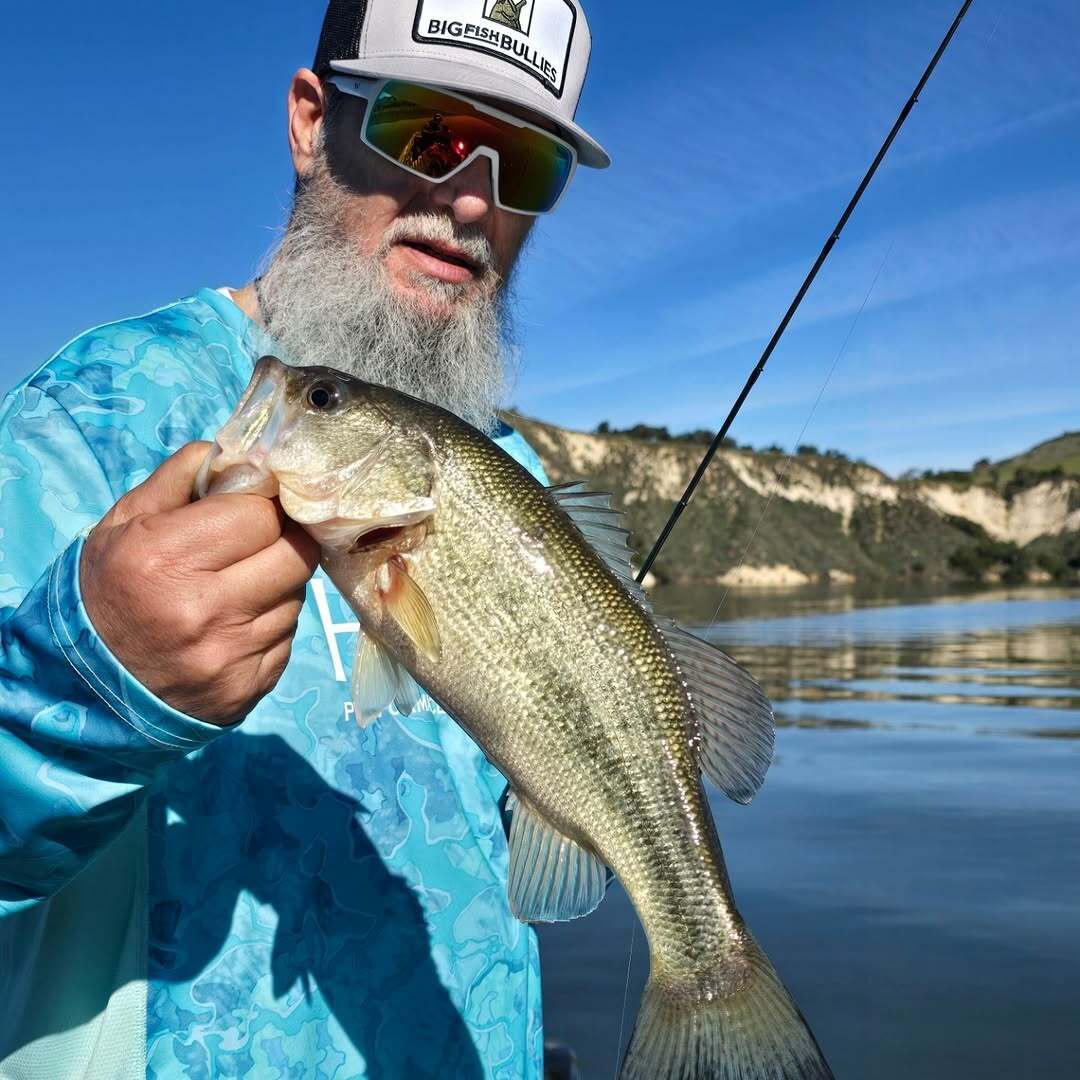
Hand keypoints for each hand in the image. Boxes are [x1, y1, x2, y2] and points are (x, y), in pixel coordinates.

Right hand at [80, 442, 320, 724]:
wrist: (88, 685)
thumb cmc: (109, 590)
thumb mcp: (123, 523)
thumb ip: (181, 478)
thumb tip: (238, 452)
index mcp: (165, 559)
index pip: (261, 515)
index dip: (262, 505)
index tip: (254, 506)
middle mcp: (202, 610)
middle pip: (296, 555)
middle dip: (284, 540)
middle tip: (260, 541)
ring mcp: (230, 656)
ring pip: (297, 597)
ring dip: (278, 584)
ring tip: (240, 586)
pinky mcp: (248, 688)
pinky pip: (288, 638)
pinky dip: (271, 625)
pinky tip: (237, 625)